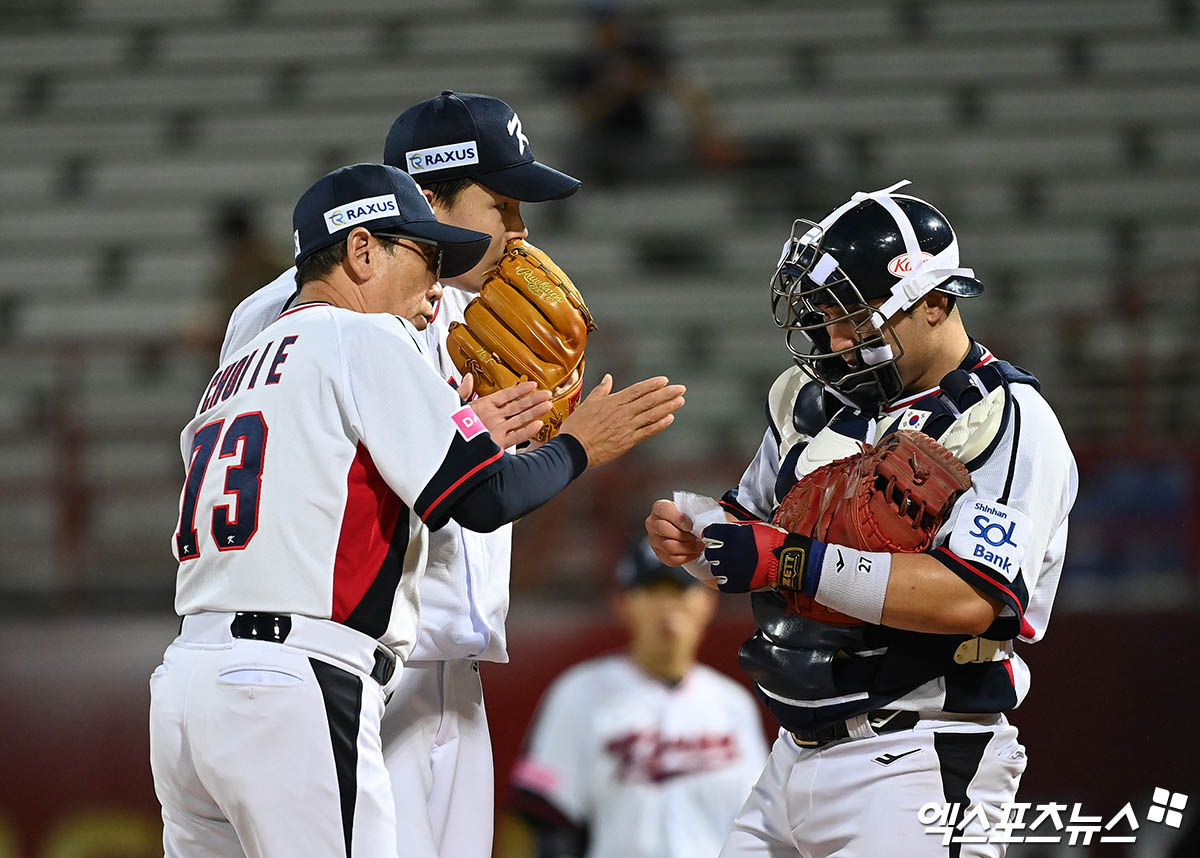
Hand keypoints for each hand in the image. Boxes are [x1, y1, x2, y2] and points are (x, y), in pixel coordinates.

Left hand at [458, 374, 552, 448]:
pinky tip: (538, 425)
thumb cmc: (450, 425)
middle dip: (533, 400)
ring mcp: (497, 430)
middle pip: (518, 406)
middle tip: (547, 394)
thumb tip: (467, 376)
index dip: (520, 390)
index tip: (533, 384)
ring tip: (547, 405)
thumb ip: (463, 391)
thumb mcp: (454, 404)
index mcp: (484, 407)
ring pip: (520, 419)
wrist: (447, 446)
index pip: (506, 395)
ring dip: (534, 413)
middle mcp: (494, 418)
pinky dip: (526, 431)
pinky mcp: (498, 443)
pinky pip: (516, 436)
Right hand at [559, 374, 684, 467]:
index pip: (637, 390)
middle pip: (649, 400)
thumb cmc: (577, 427)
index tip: (665, 380)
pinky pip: (647, 431)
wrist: (573, 448)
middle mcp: (622, 413)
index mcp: (612, 402)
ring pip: (651, 414)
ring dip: (667, 407)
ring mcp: (626, 427)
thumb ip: (601, 391)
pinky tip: (670, 419)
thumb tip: (608, 378)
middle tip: (681, 388)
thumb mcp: (588, 403)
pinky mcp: (627, 441)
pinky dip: (659, 425)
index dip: (652, 385)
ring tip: (680, 401)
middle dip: (667, 394)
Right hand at [645, 499, 704, 565]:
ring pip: (668, 546)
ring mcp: (654, 540)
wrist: (684, 530)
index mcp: (659, 508)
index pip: (664, 510)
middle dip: (685, 535)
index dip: (678, 518)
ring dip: (687, 547)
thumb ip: (692, 512)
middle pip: (664, 529)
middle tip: (697, 536)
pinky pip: (671, 559)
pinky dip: (686, 557)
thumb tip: (701, 520)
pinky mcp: (659, 554)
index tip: (690, 526)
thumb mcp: (688, 510)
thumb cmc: (686, 518)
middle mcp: (653, 524)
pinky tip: (694, 552)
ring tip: (698, 545)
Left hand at [701, 521, 821, 593]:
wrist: (786, 559)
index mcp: (731, 536)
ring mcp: (731, 569)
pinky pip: (722, 582)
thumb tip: (725, 528)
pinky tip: (733, 575)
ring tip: (731, 565)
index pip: (709, 533)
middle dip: (715, 551)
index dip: (711, 535)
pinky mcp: (736, 583)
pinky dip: (726, 580)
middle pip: (709, 552)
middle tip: (723, 552)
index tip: (713, 537)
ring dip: (721, 566)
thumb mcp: (754, 526)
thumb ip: (736, 527)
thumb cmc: (773, 541)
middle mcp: (727, 552)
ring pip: (715, 568)